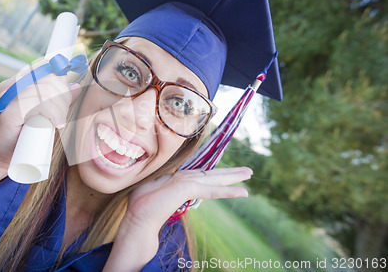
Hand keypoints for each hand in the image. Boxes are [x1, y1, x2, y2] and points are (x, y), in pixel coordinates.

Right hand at [0, 62, 81, 196]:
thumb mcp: (47, 112)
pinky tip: (54, 123)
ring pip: (47, 90)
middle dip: (63, 97)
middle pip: (50, 79)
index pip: (47, 66)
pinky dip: (53, 113)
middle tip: (62, 115)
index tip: (66, 97)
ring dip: (60, 108)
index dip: (61, 79)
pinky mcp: (10, 111)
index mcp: (20, 80)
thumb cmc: (25, 133)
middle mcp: (13, 84)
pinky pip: (39, 103)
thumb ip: (59, 98)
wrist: (4, 154)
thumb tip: (76, 87)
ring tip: (58, 122)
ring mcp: (9, 96)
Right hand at [103, 167, 251, 270]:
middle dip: (232, 172)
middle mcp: (185, 177)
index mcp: (180, 179)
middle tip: (248, 171)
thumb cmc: (145, 206)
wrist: (138, 216)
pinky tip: (242, 192)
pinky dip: (228, 191)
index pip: (204, 174)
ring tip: (249, 175)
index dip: (218, 173)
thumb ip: (172, 191)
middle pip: (213, 173)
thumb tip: (174, 192)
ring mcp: (186, 181)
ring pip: (216, 178)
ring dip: (234, 177)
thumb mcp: (162, 195)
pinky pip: (212, 190)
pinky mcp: (187, 188)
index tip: (231, 173)